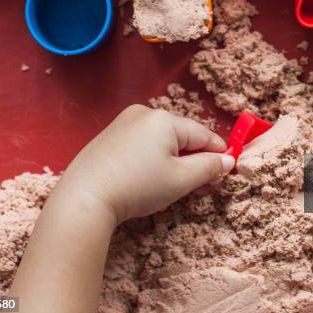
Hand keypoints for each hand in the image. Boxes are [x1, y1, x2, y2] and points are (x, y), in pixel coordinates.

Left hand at [58, 105, 234, 223]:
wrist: (84, 198)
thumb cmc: (138, 186)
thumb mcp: (181, 180)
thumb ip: (209, 168)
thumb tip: (228, 160)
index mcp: (165, 119)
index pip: (203, 135)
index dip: (218, 154)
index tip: (224, 174)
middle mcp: (144, 114)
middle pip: (182, 137)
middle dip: (195, 162)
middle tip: (200, 189)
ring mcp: (123, 124)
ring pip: (162, 142)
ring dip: (175, 163)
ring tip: (176, 189)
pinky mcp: (109, 137)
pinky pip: (142, 145)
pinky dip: (153, 160)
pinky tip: (150, 181)